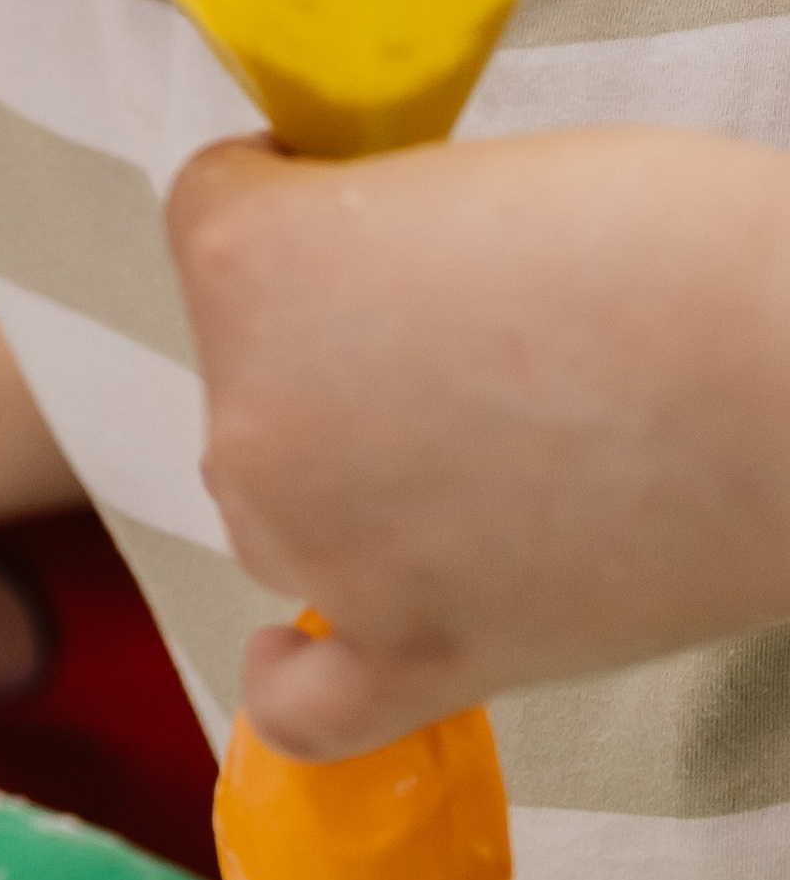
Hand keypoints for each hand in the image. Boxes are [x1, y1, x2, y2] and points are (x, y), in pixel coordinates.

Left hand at [170, 128, 789, 761]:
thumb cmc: (664, 242)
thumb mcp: (467, 175)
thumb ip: (375, 237)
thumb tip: (369, 282)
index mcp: (248, 262)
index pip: (214, 212)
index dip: (297, 199)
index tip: (368, 205)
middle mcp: (247, 414)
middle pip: (249, 365)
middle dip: (337, 346)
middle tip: (481, 333)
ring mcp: (324, 550)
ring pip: (279, 506)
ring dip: (349, 479)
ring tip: (501, 445)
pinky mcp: (418, 660)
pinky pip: (305, 704)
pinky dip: (295, 680)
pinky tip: (296, 650)